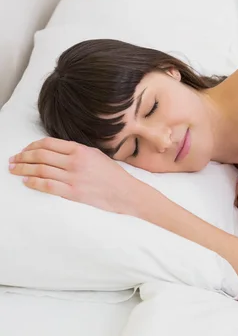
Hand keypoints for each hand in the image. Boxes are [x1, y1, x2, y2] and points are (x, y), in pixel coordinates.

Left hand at [8, 137, 154, 215]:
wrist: (126, 192)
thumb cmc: (113, 174)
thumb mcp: (96, 155)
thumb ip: (77, 151)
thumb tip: (56, 151)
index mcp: (80, 149)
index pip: (48, 143)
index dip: (31, 146)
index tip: (24, 150)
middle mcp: (75, 161)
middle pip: (41, 155)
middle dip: (22, 157)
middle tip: (12, 160)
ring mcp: (73, 177)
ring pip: (41, 169)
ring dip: (23, 169)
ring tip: (13, 170)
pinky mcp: (73, 192)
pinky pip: (47, 186)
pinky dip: (33, 182)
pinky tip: (25, 181)